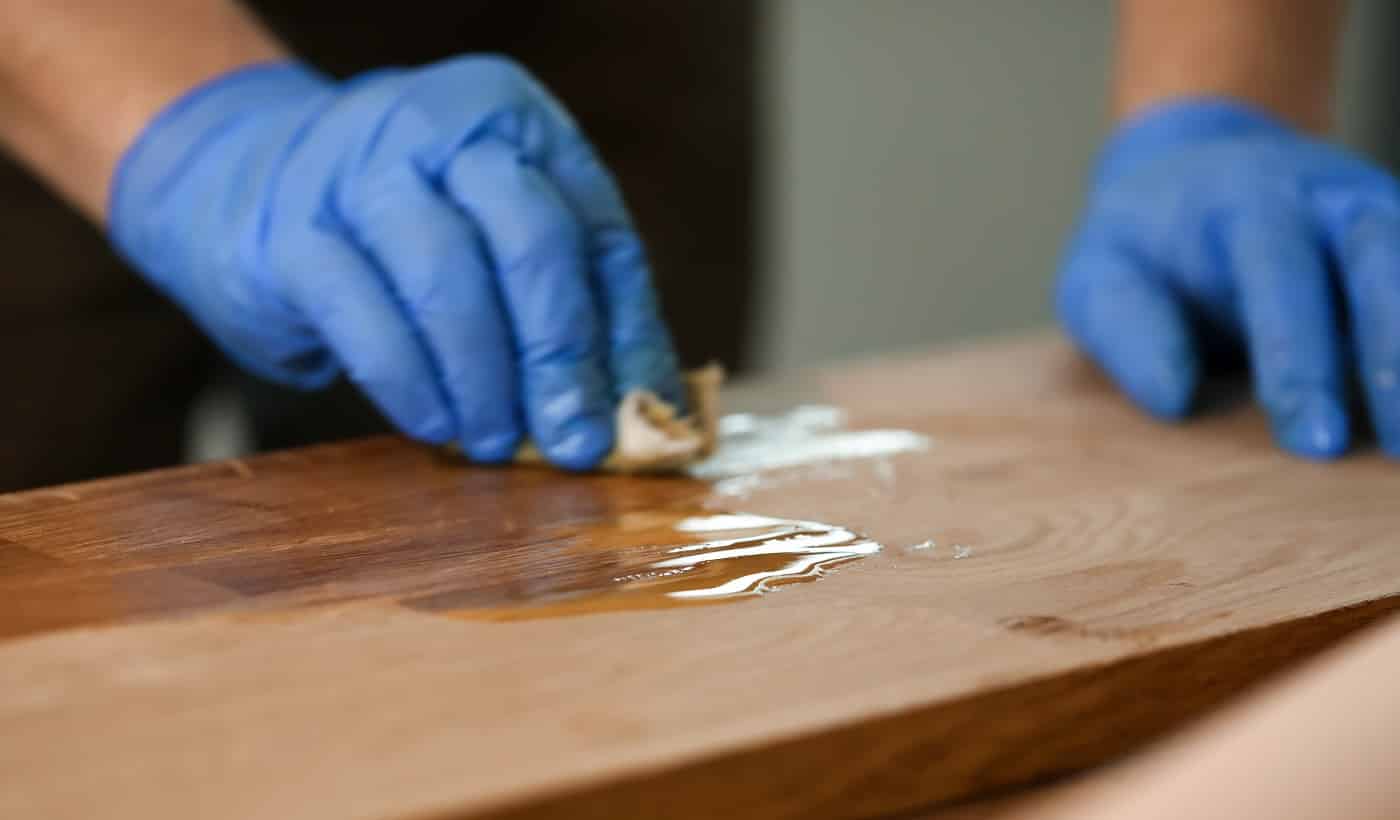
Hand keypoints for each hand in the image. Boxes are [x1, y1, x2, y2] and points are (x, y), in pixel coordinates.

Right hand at [109, 57, 681, 469]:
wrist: (244, 180)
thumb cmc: (405, 225)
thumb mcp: (494, 239)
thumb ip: (572, 307)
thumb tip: (649, 410)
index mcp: (513, 121)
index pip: (597, 229)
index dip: (624, 331)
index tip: (634, 418)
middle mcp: (441, 128)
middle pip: (531, 238)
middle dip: (560, 352)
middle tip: (573, 441)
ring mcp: (359, 170)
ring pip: (448, 276)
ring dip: (484, 376)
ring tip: (495, 442)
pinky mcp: (292, 232)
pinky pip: (364, 316)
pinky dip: (409, 383)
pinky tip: (434, 423)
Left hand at [1057, 98, 1399, 458]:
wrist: (1188, 167)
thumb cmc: (1141, 244)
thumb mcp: (1099, 273)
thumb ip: (1126, 326)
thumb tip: (1174, 397)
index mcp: (1241, 198)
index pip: (1280, 272)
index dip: (1300, 357)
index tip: (1313, 440)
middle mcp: (1322, 196)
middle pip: (1377, 262)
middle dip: (1391, 356)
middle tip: (1398, 449)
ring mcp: (1372, 210)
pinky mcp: (1398, 238)